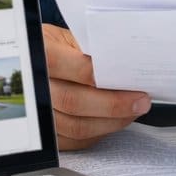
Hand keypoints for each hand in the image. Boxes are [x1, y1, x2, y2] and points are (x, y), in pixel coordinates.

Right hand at [43, 23, 151, 149]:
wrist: (38, 58)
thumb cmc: (60, 45)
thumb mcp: (71, 35)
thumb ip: (92, 47)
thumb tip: (127, 61)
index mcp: (40, 52)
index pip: (64, 65)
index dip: (95, 74)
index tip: (127, 78)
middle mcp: (33, 84)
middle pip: (73, 101)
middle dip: (113, 104)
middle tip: (141, 101)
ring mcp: (37, 112)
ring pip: (76, 126)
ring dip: (111, 122)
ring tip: (134, 111)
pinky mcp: (46, 132)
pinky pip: (75, 140)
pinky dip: (100, 132)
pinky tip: (116, 121)